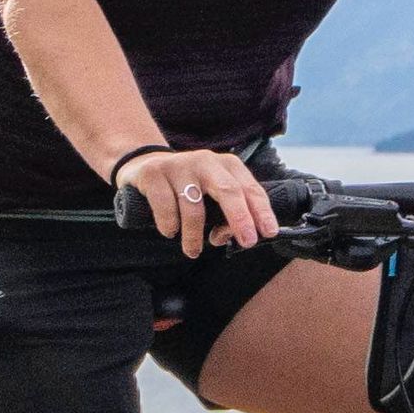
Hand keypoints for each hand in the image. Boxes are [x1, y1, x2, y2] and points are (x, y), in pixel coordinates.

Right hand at [128, 141, 278, 256]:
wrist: (145, 164)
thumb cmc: (187, 186)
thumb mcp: (211, 193)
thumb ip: (224, 213)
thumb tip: (227, 235)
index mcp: (226, 165)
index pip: (250, 188)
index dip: (261, 211)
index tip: (269, 232)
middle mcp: (205, 161)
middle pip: (228, 190)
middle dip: (240, 218)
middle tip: (247, 242)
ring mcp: (179, 165)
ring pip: (194, 206)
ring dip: (194, 235)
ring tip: (193, 251)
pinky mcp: (154, 173)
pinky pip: (166, 207)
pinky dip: (169, 225)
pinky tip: (170, 232)